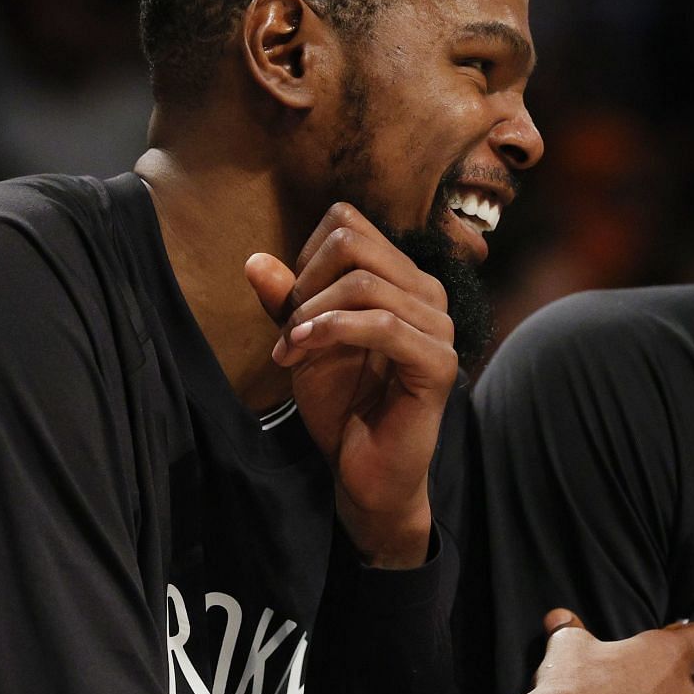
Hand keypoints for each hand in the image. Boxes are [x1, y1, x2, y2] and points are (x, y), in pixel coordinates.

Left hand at [244, 203, 457, 567]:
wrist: (363, 470)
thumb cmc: (342, 404)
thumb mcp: (303, 343)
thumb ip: (286, 301)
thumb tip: (255, 259)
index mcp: (400, 278)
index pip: (348, 223)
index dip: (306, 256)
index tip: (290, 306)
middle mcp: (427, 292)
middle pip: (353, 244)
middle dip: (305, 283)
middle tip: (287, 330)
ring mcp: (438, 325)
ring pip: (364, 283)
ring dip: (311, 315)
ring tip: (288, 350)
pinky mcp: (437, 362)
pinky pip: (382, 324)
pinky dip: (331, 333)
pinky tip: (301, 354)